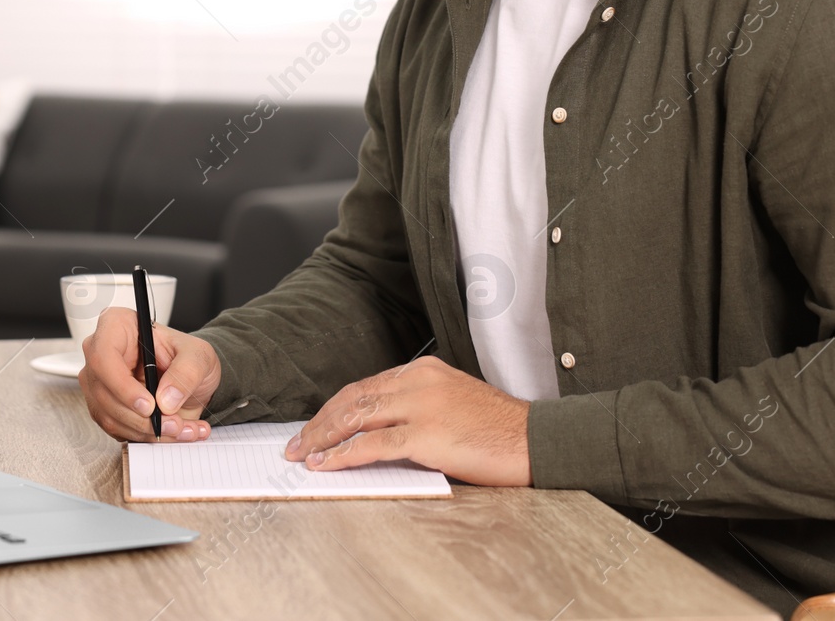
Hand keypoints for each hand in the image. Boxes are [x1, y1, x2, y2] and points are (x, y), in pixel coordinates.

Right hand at [79, 307, 221, 441]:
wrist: (191, 380)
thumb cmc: (187, 356)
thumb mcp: (199, 356)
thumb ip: (187, 372)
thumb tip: (166, 399)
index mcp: (117, 326)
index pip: (103, 355)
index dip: (121, 385)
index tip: (149, 405)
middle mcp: (102, 354)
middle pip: (105, 392)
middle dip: (142, 418)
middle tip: (173, 423)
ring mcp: (101, 383)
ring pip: (110, 416)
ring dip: (148, 431)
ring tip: (182, 429)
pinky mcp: (106, 408)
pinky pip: (119, 430)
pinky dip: (148, 437)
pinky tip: (174, 433)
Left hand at [282, 356, 530, 485]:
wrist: (537, 440)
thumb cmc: (499, 430)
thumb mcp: (453, 403)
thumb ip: (417, 408)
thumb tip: (377, 432)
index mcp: (424, 369)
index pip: (365, 386)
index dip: (335, 408)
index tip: (316, 426)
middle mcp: (419, 380)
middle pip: (354, 398)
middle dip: (321, 422)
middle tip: (297, 442)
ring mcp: (423, 405)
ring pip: (357, 417)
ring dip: (324, 438)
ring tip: (303, 455)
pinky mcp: (428, 434)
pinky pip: (374, 445)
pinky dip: (344, 455)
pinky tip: (326, 464)